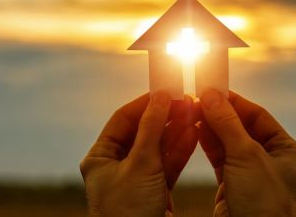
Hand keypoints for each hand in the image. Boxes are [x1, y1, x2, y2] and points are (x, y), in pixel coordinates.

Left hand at [80, 92, 197, 216]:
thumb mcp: (139, 164)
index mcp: (101, 157)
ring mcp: (137, 177)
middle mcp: (117, 165)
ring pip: (159, 147)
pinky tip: (193, 134)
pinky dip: (181, 149)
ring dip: (176, 131)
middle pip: (143, 131)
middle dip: (165, 117)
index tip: (164, 91)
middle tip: (186, 102)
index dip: (144, 103)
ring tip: (194, 113)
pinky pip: (168, 163)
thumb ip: (151, 128)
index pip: (123, 119)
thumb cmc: (128, 211)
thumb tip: (161, 97)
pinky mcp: (154, 189)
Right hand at [198, 90, 295, 216]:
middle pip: (241, 128)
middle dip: (220, 114)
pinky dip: (207, 144)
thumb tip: (211, 94)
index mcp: (286, 151)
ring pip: (228, 143)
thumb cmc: (264, 202)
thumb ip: (228, 123)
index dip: (236, 102)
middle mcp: (270, 161)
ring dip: (211, 127)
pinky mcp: (232, 186)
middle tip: (198, 99)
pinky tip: (196, 131)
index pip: (258, 116)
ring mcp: (251, 174)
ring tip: (193, 112)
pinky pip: (219, 159)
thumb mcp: (247, 155)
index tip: (214, 89)